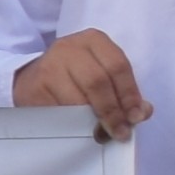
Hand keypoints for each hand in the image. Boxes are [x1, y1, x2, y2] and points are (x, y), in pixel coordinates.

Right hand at [8, 28, 149, 140]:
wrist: (31, 79)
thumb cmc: (74, 77)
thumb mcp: (102, 73)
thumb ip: (124, 91)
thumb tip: (144, 112)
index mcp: (93, 40)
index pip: (118, 66)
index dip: (129, 94)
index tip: (136, 117)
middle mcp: (69, 48)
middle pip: (98, 81)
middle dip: (113, 111)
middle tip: (120, 131)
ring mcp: (49, 66)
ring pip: (78, 99)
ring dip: (93, 121)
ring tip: (102, 134)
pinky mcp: (35, 88)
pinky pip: (59, 111)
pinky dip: (73, 125)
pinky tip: (79, 130)